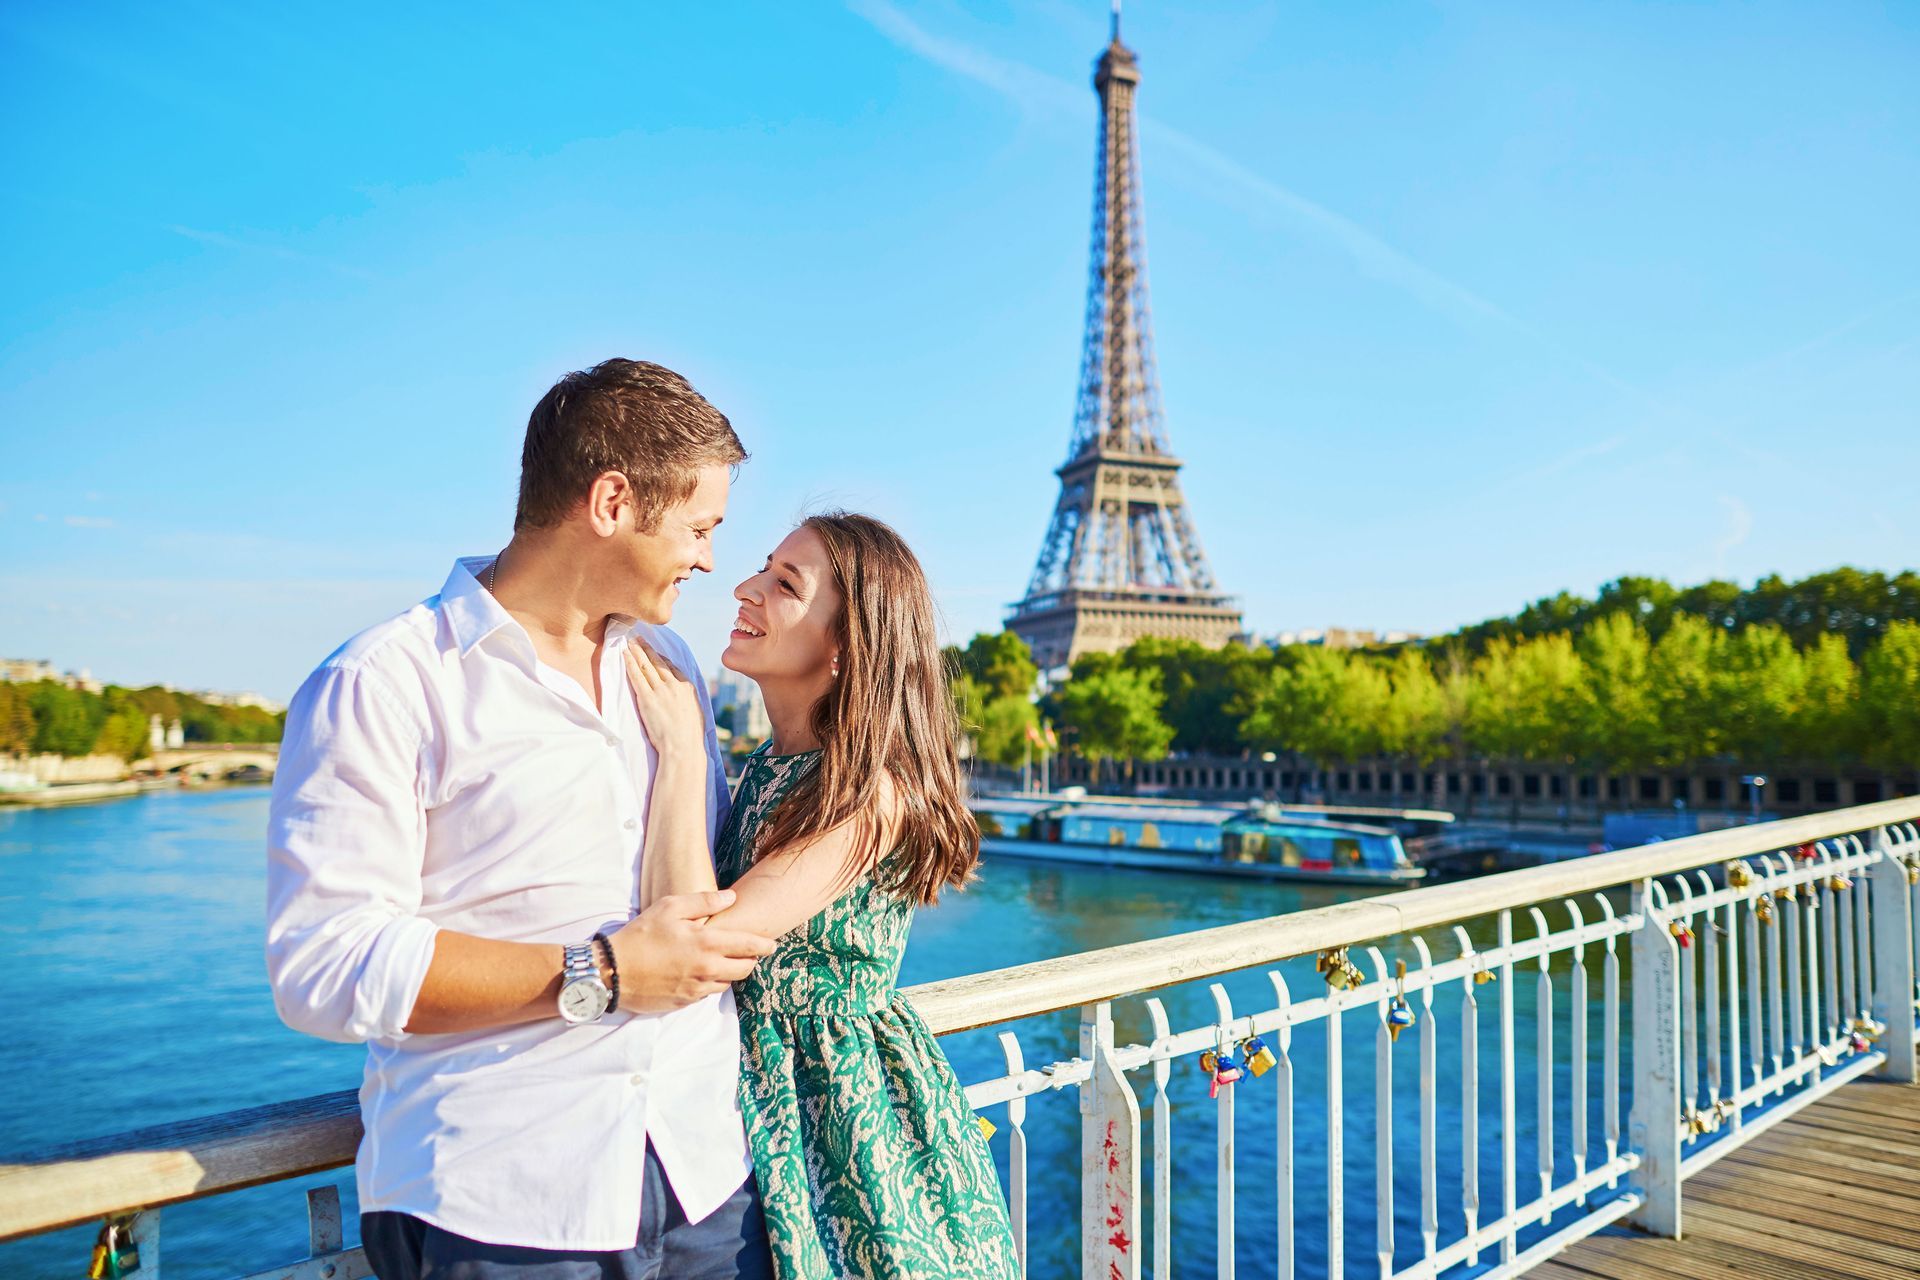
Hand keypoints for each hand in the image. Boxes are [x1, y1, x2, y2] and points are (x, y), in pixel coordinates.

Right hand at [609, 890, 776, 1011]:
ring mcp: (697, 988)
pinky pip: (707, 993)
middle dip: (750, 960)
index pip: (749, 947)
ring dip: (729, 973)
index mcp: (707, 944)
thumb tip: (731, 898)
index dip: (765, 945)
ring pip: (727, 983)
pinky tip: (698, 972)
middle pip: (745, 969)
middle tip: (745, 952)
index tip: (772, 944)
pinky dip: (709, 983)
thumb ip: (704, 901)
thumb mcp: (670, 907)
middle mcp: (708, 969)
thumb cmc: (641, 935)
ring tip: (719, 961)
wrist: (613, 971)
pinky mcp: (685, 1001)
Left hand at [623, 638, 705, 757]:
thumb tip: (683, 700)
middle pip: (658, 662)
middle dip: (647, 649)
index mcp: (688, 688)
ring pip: (646, 666)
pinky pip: (637, 676)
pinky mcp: (648, 699)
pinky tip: (625, 655)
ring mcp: (661, 691)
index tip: (654, 652)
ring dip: (637, 652)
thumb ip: (688, 701)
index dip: (661, 658)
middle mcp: (675, 685)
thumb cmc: (690, 737)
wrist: (683, 747)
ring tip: (630, 642)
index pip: (672, 667)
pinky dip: (630, 663)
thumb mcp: (696, 713)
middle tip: (639, 638)